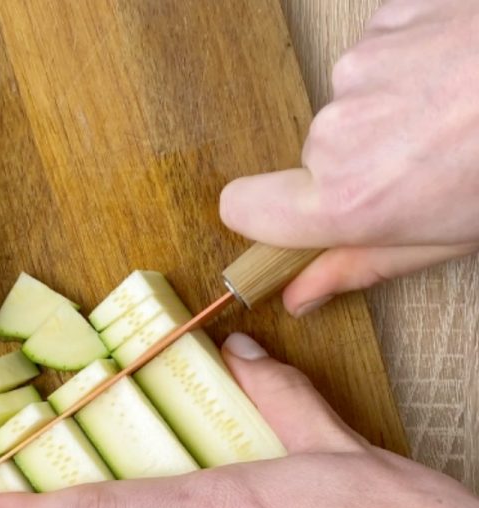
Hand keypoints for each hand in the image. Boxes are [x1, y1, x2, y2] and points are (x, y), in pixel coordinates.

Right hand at [220, 0, 478, 315]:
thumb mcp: (446, 239)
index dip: (260, 216)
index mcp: (348, 199)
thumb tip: (300, 292)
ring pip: (347, 108)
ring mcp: (361, 70)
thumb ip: (359, 266)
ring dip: (386, 117)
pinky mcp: (387, 22)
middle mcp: (338, 133)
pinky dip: (405, 71)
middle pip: (311, 161)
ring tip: (450, 118)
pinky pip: (374, 60)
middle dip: (355, 167)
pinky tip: (453, 78)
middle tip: (420, 168)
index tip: (288, 221)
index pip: (243, 208)